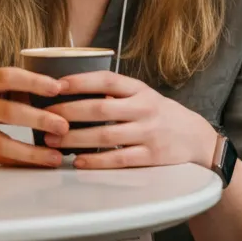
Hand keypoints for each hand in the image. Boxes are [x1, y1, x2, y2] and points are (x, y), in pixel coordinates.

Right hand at [0, 68, 70, 167]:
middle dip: (40, 119)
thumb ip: (8, 88)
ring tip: (56, 155)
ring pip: (5, 144)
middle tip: (64, 124)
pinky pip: (0, 159)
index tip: (57, 87)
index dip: (34, 81)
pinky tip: (40, 164)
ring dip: (34, 152)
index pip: (7, 78)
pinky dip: (22, 163)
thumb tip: (50, 92)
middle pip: (10, 112)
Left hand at [43, 71, 216, 169]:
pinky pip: (120, 159)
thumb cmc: (156, 114)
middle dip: (68, 113)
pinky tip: (78, 161)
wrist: (197, 138)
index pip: (107, 80)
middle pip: (101, 109)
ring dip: (75, 138)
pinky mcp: (153, 157)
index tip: (55, 85)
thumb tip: (65, 90)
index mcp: (138, 90)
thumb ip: (111, 93)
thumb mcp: (140, 95)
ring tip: (52, 140)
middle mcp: (145, 109)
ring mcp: (150, 133)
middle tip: (44, 117)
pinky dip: (96, 161)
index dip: (79, 81)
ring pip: (106, 136)